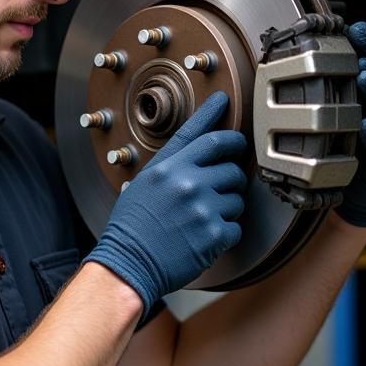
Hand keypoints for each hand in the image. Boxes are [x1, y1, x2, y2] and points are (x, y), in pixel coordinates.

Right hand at [85, 91, 246, 316]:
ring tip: (203, 219)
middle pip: (231, 167)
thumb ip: (170, 166)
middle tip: (219, 189)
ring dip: (227, 208)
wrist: (128, 263)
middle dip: (231, 177)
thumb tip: (195, 155)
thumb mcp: (143, 184)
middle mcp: (187, 183)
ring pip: (237, 198)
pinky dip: (225, 234)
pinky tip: (204, 237)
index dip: (216, 115)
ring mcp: (203, 208)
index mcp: (168, 167)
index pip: (201, 134)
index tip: (225, 102)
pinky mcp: (213, 234)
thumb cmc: (131, 227)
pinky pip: (236, 227)